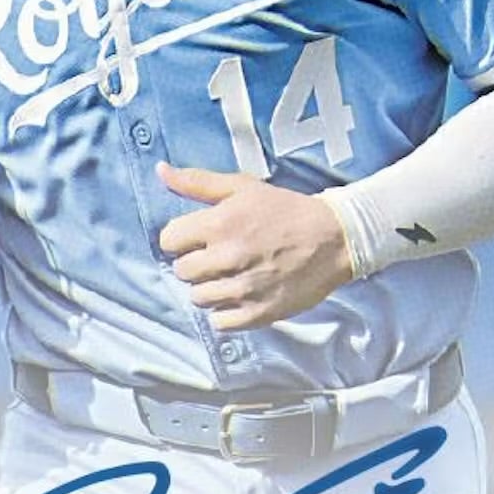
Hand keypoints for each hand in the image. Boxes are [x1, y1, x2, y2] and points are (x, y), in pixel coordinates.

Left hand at [156, 162, 353, 330]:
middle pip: (182, 271)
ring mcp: (243, 289)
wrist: (333, 239)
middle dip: (196, 262)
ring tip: (232, 274)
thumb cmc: (285, 209)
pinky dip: (226, 311)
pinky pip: (219, 322)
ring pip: (198, 298)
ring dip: (210, 287)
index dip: (182, 237)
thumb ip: (197, 181)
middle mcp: (228, 258)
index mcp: (220, 223)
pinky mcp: (258, 313)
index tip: (199, 237)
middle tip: (219, 255)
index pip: (169, 240)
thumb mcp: (242, 187)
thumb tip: (160, 171)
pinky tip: (241, 294)